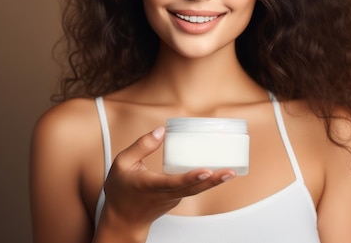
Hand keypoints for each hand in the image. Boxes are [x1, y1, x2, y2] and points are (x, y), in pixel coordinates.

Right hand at [97, 126, 234, 239]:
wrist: (122, 219)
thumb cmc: (121, 190)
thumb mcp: (122, 163)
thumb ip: (141, 145)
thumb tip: (162, 130)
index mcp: (149, 185)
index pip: (172, 183)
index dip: (190, 178)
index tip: (205, 171)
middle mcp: (164, 195)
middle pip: (192, 189)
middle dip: (212, 181)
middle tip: (230, 172)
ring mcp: (173, 199)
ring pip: (195, 190)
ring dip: (212, 182)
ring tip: (229, 170)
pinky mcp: (177, 199)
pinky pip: (192, 189)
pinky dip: (204, 181)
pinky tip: (215, 170)